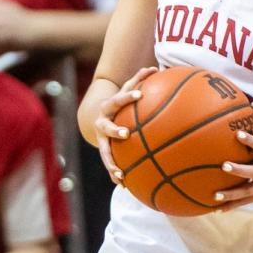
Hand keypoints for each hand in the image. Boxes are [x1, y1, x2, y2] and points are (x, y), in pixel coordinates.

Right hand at [95, 66, 158, 182]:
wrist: (96, 116)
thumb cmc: (119, 103)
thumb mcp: (126, 90)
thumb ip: (139, 80)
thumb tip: (157, 67)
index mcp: (111, 105)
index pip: (120, 97)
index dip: (129, 96)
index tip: (140, 94)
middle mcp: (103, 121)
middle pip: (107, 125)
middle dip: (115, 130)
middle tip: (126, 134)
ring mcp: (101, 137)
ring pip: (104, 151)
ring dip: (111, 162)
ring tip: (120, 174)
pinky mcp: (103, 149)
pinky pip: (109, 162)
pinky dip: (115, 173)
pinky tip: (124, 185)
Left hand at [213, 103, 252, 208]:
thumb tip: (252, 101)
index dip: (250, 140)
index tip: (237, 134)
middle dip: (239, 169)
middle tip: (224, 166)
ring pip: (246, 191)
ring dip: (230, 194)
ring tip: (215, 194)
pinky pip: (243, 203)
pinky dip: (230, 206)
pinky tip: (216, 209)